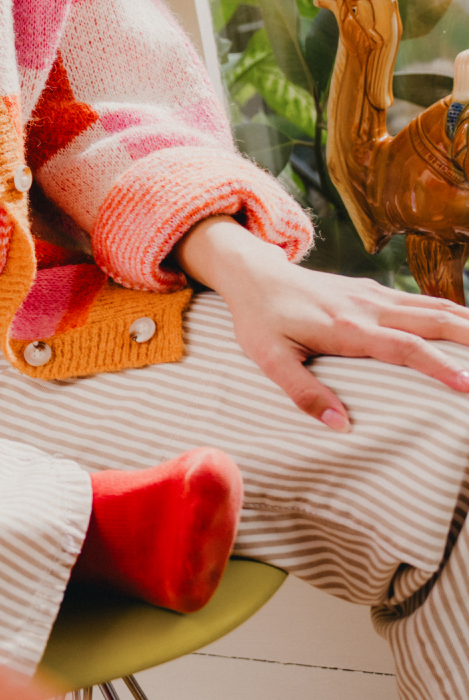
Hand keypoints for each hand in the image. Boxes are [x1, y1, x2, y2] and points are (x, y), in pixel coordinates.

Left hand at [175, 217, 468, 428]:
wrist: (253, 273)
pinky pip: (423, 301)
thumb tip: (341, 426)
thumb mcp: (268, 358)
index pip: (405, 348)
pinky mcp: (374, 292)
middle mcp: (368, 306)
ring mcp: (374, 295)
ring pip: (435, 306)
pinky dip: (452, 314)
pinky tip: (467, 328)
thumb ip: (302, 393)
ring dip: (468, 324)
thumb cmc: (259, 319)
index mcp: (347, 327)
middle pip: (435, 319)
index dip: (441, 366)